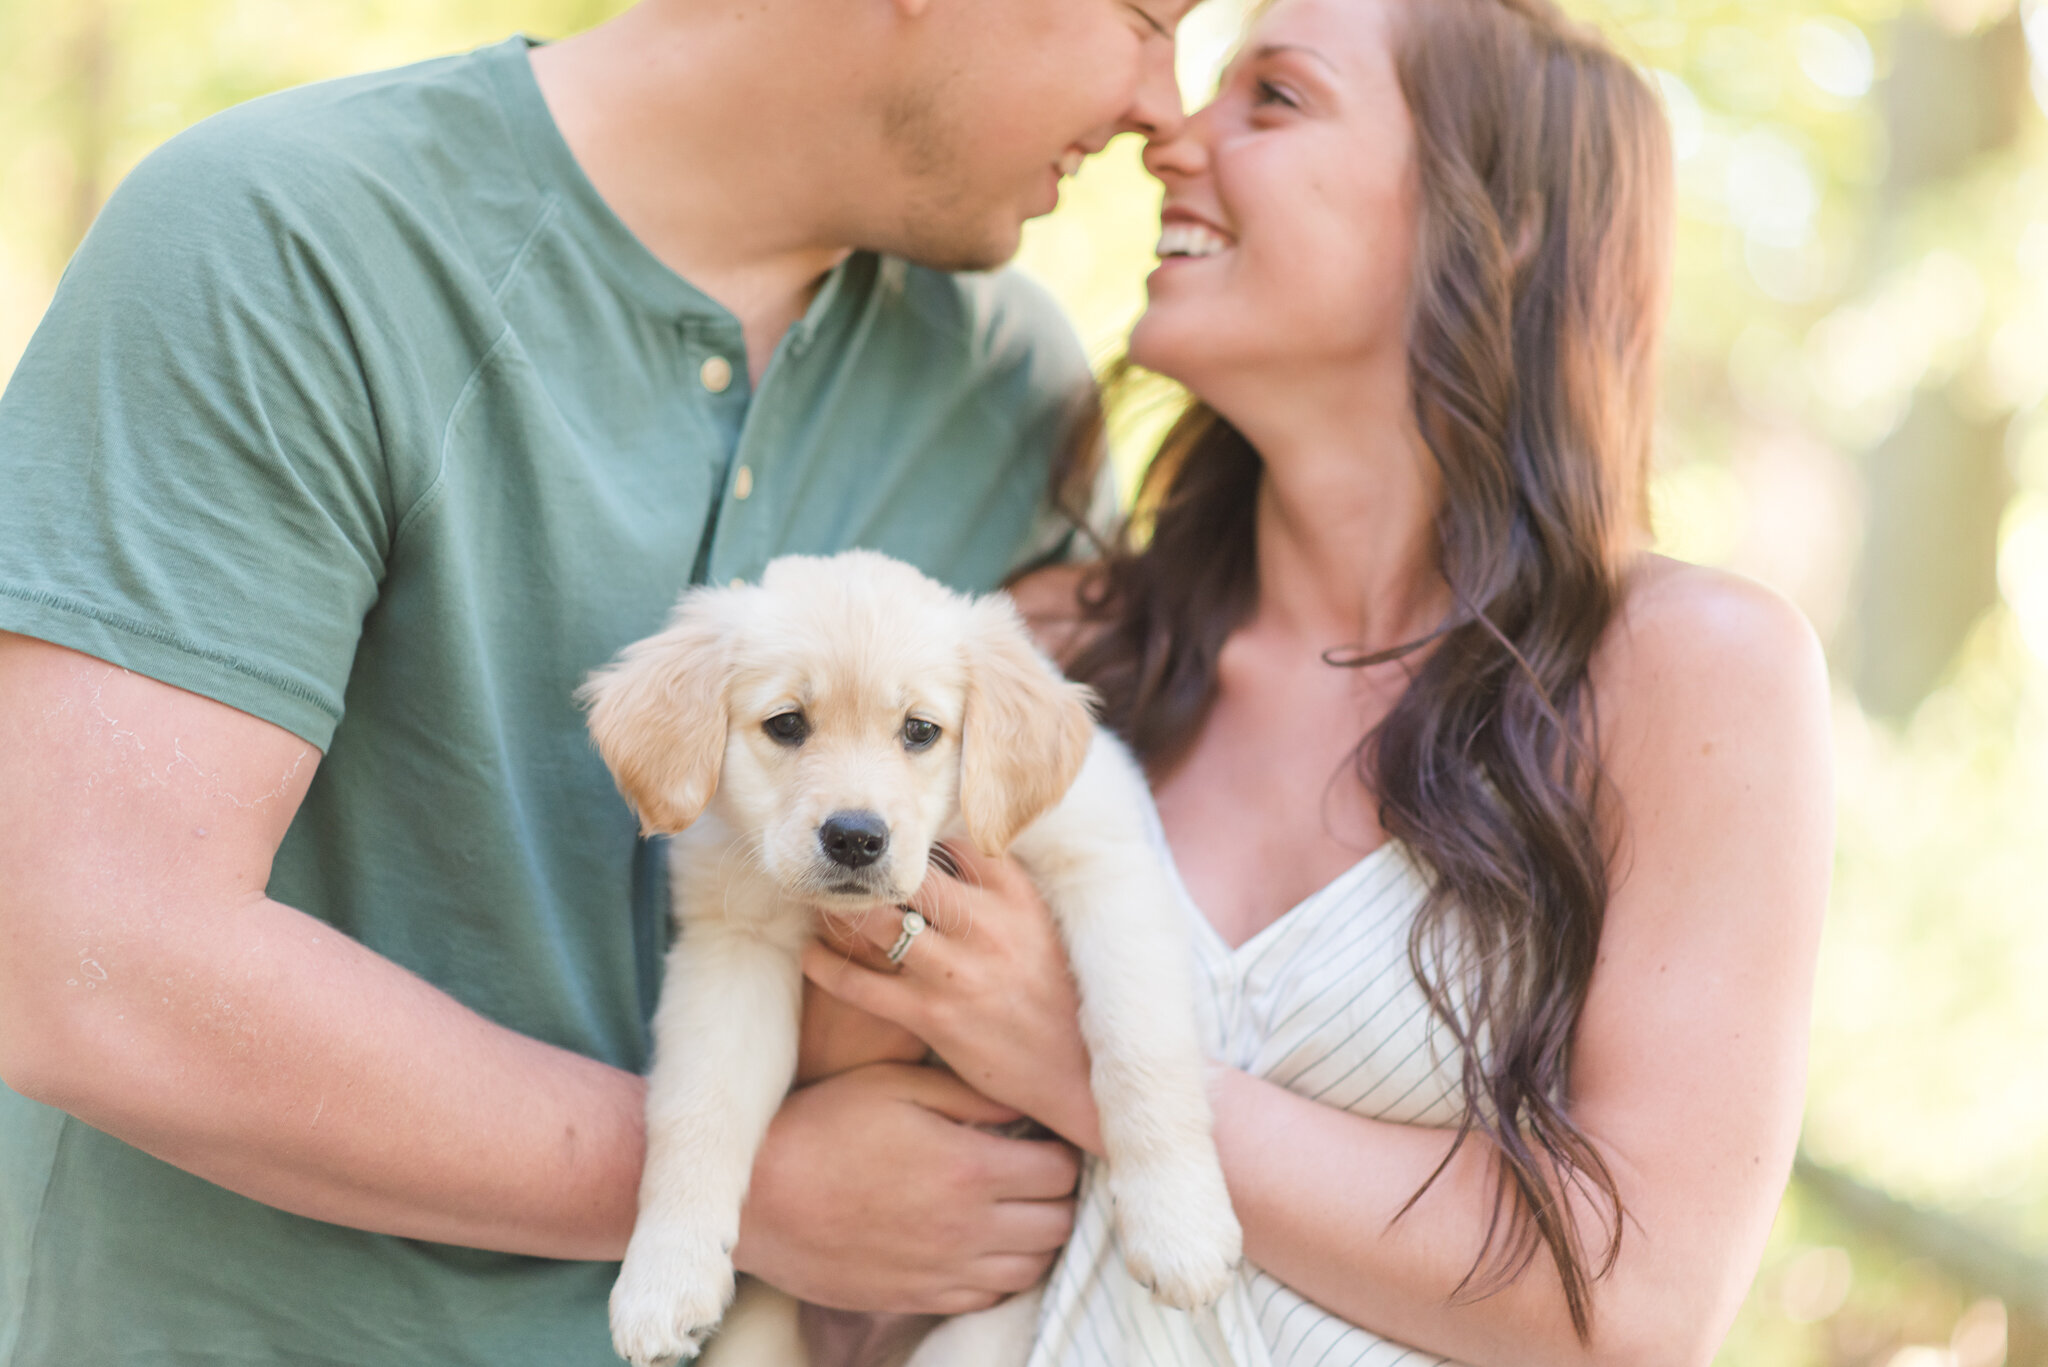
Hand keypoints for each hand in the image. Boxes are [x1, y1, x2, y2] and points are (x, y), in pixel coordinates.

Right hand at [732, 1062, 1078, 1313]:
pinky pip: (988, 1296)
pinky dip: (1000, 1271)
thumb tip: (1023, 1107)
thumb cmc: (823, 1126)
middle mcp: (967, 1228)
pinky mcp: (918, 1297)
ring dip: (1035, 1236)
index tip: (1043, 1137)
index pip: (1061, 1171)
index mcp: (969, 1169)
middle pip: (1059, 1224)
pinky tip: (980, 1242)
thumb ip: (969, 1096)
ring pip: (1032, 1267)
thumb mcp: (895, 1085)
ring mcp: (944, 1270)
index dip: (1061, 1150)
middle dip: (1058, 1195)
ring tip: (1013, 1207)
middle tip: (1035, 1171)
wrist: (759, 1198)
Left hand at [802, 845, 1103, 1153]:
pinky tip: (811, 955)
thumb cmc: (1056, 994)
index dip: (920, 840)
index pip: (954, 841)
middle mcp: (985, 925)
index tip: (895, 845)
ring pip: (878, 921)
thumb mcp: (1042, 925)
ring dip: (843, 911)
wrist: (1075, 1071)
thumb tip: (954, 850)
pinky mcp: (932, 1017)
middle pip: (908, 875)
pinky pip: (861, 986)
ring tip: (822, 904)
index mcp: (1016, 896)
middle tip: (840, 868)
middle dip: (872, 872)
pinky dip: (827, 968)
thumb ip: (1000, 888)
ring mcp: (956, 971)